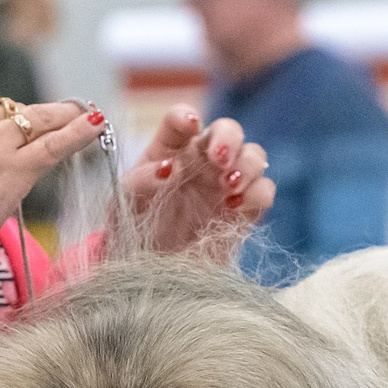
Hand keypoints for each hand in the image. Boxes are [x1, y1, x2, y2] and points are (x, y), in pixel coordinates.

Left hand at [122, 107, 274, 251]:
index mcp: (170, 149)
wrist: (151, 271)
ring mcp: (226, 184)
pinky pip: (264, 192)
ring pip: (254, 156)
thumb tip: (169, 168)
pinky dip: (258, 193)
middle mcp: (203, 160)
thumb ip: (142, 181)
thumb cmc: (133, 229)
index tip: (189, 125)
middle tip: (220, 160)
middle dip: (229, 138)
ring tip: (230, 187)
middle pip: (229, 129)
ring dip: (248, 165)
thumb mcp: (123, 202)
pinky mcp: (244, 211)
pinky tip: (236, 206)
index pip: (182, 119)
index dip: (187, 116)